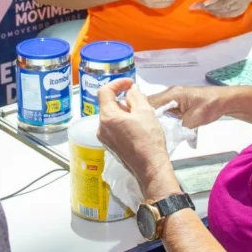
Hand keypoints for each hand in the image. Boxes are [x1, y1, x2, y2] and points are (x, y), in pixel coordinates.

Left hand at [96, 79, 180, 197]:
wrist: (150, 167)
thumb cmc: (148, 140)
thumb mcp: (145, 112)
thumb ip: (136, 96)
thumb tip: (132, 90)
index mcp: (107, 117)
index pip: (104, 91)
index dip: (117, 83)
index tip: (129, 83)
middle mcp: (101, 128)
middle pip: (108, 105)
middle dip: (123, 99)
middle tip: (140, 101)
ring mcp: (105, 139)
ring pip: (112, 117)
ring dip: (124, 111)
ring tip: (141, 115)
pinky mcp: (111, 147)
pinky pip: (114, 128)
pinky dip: (124, 122)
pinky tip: (138, 127)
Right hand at [147, 86, 226, 127]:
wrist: (225, 101)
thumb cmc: (211, 106)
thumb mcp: (193, 119)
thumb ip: (178, 126)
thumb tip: (167, 133)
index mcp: (172, 94)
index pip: (151, 102)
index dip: (145, 114)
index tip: (143, 127)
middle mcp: (170, 93)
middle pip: (153, 105)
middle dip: (149, 118)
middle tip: (147, 131)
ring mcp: (174, 97)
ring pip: (159, 108)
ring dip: (157, 119)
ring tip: (153, 131)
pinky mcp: (179, 102)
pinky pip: (167, 110)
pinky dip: (164, 118)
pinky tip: (164, 128)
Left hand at [191, 0, 251, 17]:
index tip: (204, 2)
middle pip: (221, 4)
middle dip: (207, 6)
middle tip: (195, 7)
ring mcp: (239, 5)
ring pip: (223, 10)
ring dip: (210, 10)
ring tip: (200, 8)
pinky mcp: (239, 11)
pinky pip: (226, 15)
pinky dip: (217, 13)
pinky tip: (210, 10)